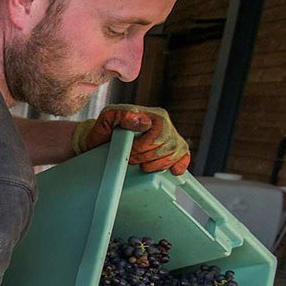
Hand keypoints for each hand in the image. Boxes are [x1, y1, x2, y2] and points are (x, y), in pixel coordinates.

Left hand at [70, 104, 190, 175]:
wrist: (101, 143)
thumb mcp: (107, 118)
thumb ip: (123, 115)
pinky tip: (172, 170)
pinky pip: (184, 157)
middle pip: (168, 146)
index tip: (129, 151)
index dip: (144, 146)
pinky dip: (179, 165)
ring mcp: (171, 137)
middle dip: (147, 157)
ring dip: (156, 164)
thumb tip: (144, 122)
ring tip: (141, 164)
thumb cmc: (104, 131)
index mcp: (153, 115)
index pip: (160, 133)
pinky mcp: (173, 150)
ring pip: (175, 153)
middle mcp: (165, 124)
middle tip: (132, 159)